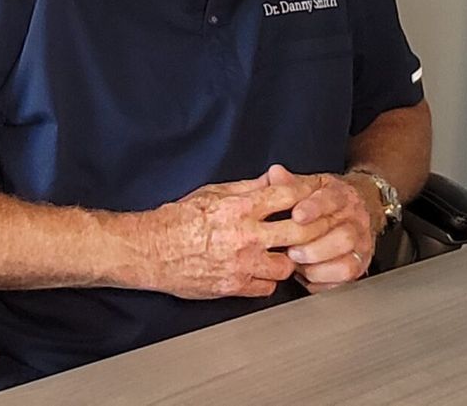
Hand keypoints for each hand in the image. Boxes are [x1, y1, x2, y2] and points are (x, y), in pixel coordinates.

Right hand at [141, 168, 330, 299]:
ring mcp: (242, 264)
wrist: (151, 251)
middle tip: (315, 228)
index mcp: (241, 207)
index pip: (288, 196)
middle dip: (313, 229)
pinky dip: (268, 280)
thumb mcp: (213, 192)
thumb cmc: (178, 219)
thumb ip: (247, 187)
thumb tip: (273, 178)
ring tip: (284, 253)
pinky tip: (264, 271)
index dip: (307, 194)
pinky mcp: (234, 287)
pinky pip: (267, 288)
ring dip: (289, 259)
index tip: (315, 196)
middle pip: (300, 232)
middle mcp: (245, 235)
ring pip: (287, 265)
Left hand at [277, 165, 380, 292]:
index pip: (331, 200)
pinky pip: (347, 278)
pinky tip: (308, 275)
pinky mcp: (360, 263)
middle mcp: (356, 219)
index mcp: (342, 196)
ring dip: (319, 265)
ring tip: (298, 264)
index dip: (313, 208)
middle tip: (291, 251)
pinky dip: (325, 280)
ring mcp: (361, 243)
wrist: (360, 205)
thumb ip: (290, 183)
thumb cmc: (326, 200)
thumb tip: (275, 174)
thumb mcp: (310, 186)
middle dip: (314, 247)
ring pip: (347, 260)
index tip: (297, 216)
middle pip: (343, 236)